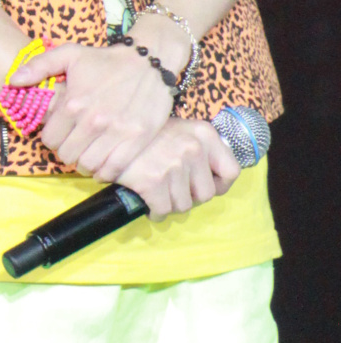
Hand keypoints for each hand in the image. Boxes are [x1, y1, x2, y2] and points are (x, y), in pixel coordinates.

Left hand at [11, 41, 175, 180]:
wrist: (150, 60)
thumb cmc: (107, 59)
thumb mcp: (70, 53)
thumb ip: (38, 66)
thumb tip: (12, 81)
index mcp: (74, 103)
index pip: (49, 139)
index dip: (52, 139)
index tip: (61, 133)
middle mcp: (93, 120)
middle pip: (67, 156)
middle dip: (67, 152)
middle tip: (75, 145)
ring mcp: (117, 131)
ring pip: (88, 166)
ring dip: (84, 165)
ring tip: (88, 155)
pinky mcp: (137, 139)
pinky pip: (113, 169)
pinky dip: (105, 172)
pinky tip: (104, 163)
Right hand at [118, 117, 241, 220]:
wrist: (110, 133)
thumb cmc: (147, 136)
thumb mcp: (181, 131)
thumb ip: (201, 149)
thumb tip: (214, 179)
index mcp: (204, 134)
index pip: (232, 172)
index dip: (219, 185)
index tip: (202, 185)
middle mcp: (193, 148)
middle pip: (207, 194)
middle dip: (190, 197)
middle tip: (174, 190)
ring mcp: (174, 165)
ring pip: (184, 205)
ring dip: (171, 204)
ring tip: (159, 194)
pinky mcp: (154, 181)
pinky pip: (163, 211)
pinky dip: (155, 212)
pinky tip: (148, 203)